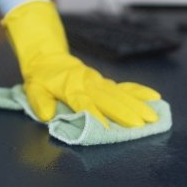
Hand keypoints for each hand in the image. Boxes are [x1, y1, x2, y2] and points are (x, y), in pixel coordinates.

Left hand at [2, 0, 160, 127]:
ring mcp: (98, 82)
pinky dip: (138, 92)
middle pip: (108, 99)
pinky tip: (154, 97)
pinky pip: (123, 86)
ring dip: (137, 104)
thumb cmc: (41, 78)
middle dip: (125, 112)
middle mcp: (88, 84)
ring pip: (119, 94)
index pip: (84, 104)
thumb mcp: (33, 89)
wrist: (48, 58)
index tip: (107, 128)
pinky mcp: (104, 81)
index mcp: (70, 88)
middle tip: (142, 124)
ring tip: (153, 116)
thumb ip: (39, 102)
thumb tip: (47, 115)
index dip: (95, 116)